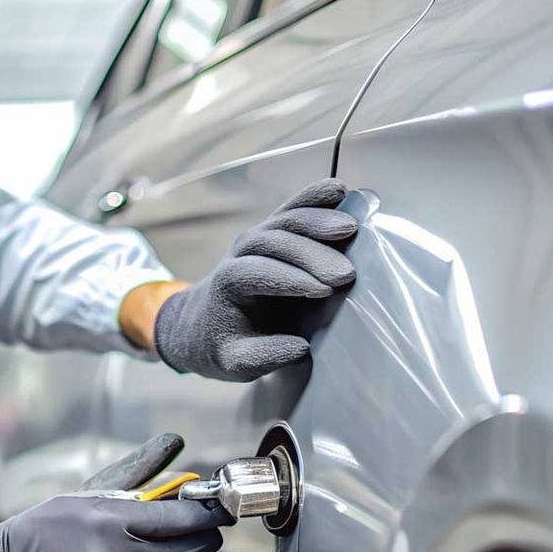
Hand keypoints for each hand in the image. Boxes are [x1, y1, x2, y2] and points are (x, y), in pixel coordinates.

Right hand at [0, 433, 229, 551]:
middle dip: (206, 538)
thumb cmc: (56, 522)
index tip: (220, 510)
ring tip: (175, 548)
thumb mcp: (95, 488)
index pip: (182, 518)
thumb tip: (176, 442)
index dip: (209, 515)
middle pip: (189, 550)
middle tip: (206, 529)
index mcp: (114, 519)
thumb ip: (141, 467)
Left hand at [152, 179, 356, 380]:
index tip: (322, 292)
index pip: (258, 274)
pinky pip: (294, 208)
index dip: (290, 280)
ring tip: (351, 228)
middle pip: (274, 243)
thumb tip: (299, 349)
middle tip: (346, 273)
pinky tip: (340, 189)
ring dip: (318, 220)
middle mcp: (240, 253)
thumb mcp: (233, 362)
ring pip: (286, 220)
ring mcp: (258, 237)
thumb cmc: (221, 343)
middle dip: (311, 255)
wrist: (201, 323)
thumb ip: (262, 357)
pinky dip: (315, 197)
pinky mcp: (274, 231)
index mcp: (228, 284)